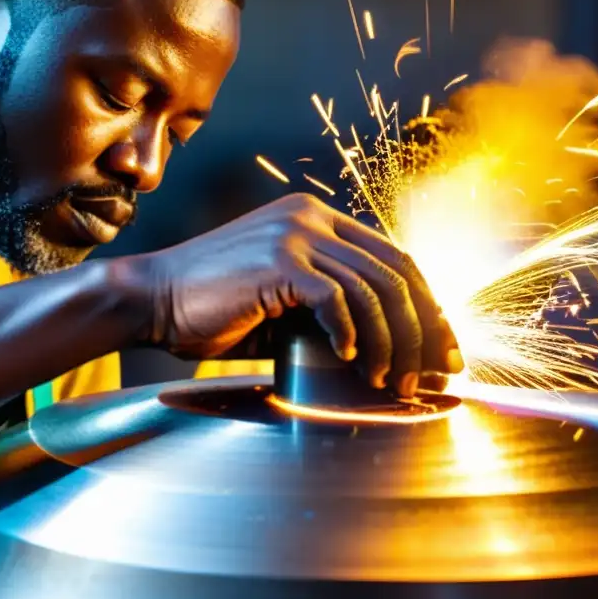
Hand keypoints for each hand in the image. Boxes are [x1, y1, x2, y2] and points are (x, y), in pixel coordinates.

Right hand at [131, 193, 462, 397]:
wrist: (153, 299)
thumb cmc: (214, 309)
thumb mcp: (284, 303)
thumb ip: (330, 309)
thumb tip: (387, 350)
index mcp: (318, 219)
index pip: (396, 258)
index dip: (429, 305)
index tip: (443, 347)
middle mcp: (312, 217)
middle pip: (397, 272)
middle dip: (427, 328)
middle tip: (439, 370)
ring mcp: (295, 234)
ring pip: (373, 289)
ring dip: (392, 343)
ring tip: (391, 381)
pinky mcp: (277, 260)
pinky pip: (335, 299)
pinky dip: (350, 334)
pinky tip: (350, 360)